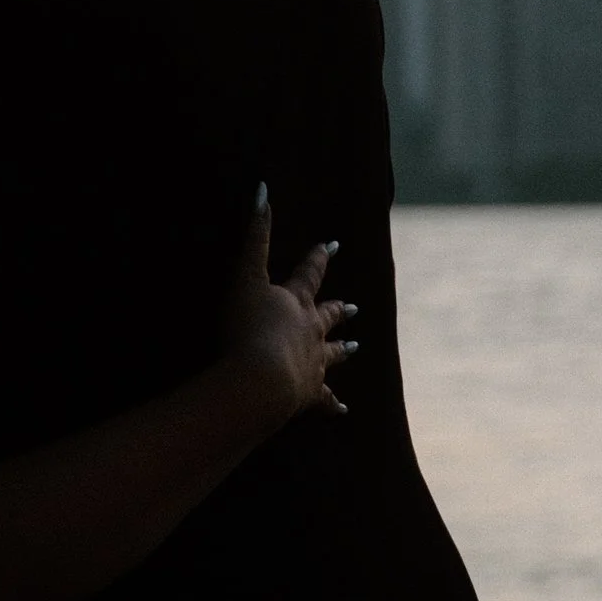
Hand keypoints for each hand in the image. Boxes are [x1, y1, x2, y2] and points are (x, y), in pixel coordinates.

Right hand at [221, 196, 355, 424]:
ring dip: (343, 352)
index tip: (332, 246)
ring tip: (356, 349)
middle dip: (338, 310)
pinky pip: (325, 400)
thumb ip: (254, 235)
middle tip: (354, 307)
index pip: (309, 274)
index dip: (319, 259)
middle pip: (328, 317)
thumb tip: (263, 189)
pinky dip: (334, 404)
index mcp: (295, 303)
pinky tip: (344, 410)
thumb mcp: (245, 275)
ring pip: (333, 355)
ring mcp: (313, 364)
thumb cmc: (248, 326)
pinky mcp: (308, 394)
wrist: (260, 378)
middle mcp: (310, 331)